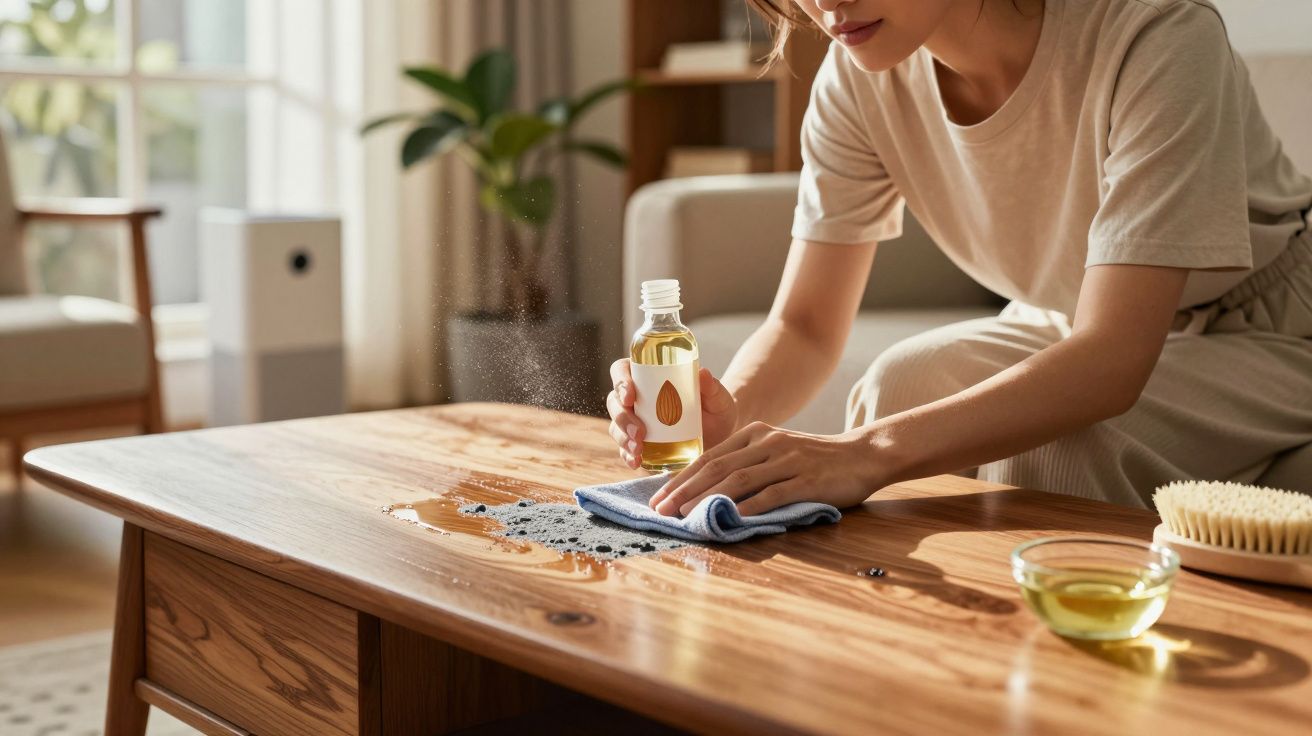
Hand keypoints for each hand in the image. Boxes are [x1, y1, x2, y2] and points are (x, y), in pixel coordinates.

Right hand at [606, 360, 739, 468]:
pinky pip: (625, 450)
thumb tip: (703, 373)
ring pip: (616, 427)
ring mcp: (635, 423)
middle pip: (615, 402)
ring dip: (623, 438)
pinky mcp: (639, 445)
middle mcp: (637, 399)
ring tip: (638, 449)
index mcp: (648, 377)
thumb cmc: (716, 410)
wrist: (721, 437)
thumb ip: (712, 387)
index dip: (620, 380)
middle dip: (623, 418)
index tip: (631, 395)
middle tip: (640, 431)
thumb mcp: (718, 398)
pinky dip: (627, 456)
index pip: (622, 370)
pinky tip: (636, 462)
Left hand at [647, 421, 885, 516]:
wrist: (863, 454)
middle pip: (717, 468)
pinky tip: (731, 519)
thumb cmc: (815, 459)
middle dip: (684, 490)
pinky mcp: (806, 480)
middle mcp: (767, 442)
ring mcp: (787, 460)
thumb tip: (707, 491)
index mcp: (755, 434)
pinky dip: (749, 507)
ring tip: (685, 516)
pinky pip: (772, 494)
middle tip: (660, 511)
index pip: (709, 457)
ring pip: (739, 480)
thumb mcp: (776, 451)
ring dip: (708, 499)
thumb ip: (747, 464)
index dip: (680, 478)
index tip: (658, 498)